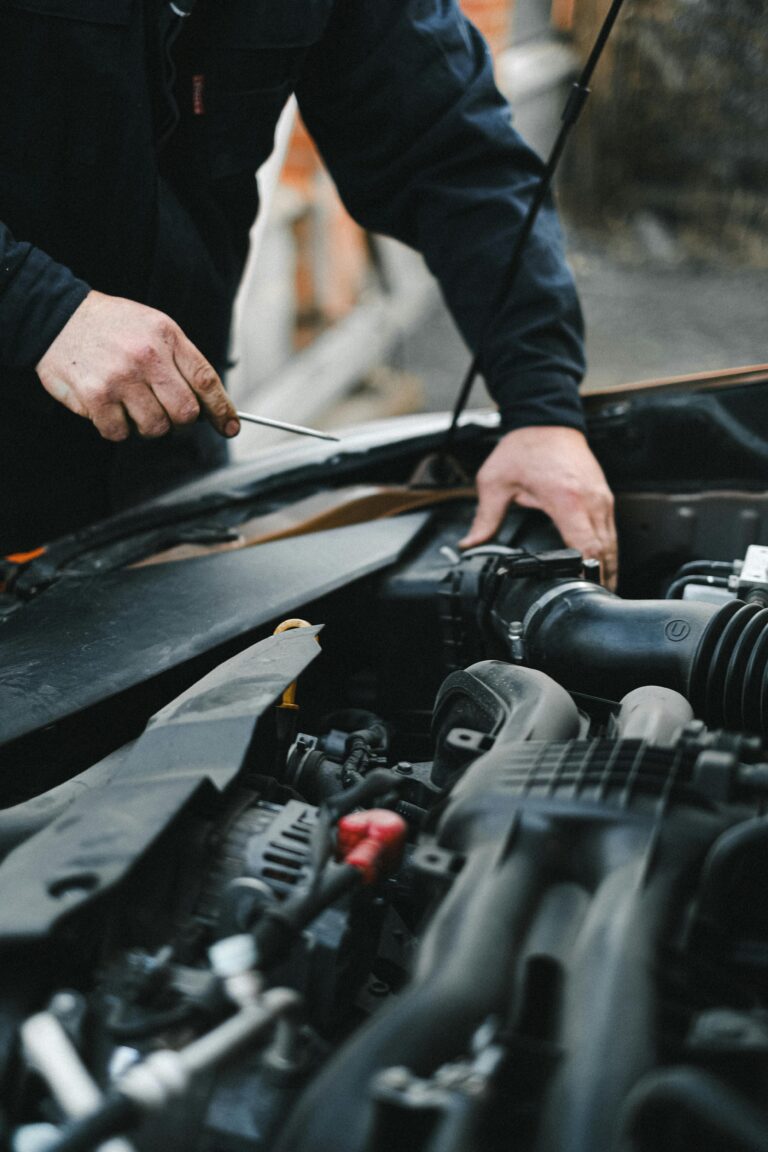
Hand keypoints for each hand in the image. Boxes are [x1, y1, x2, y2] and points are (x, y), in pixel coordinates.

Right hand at [36, 291, 239, 441]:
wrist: (57, 316)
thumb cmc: (111, 327)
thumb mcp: (154, 327)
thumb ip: (181, 361)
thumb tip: (209, 406)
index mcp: (166, 337)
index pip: (206, 381)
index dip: (222, 410)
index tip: (230, 427)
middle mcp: (147, 357)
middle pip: (185, 414)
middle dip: (179, 421)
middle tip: (165, 411)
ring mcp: (121, 378)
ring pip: (155, 428)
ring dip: (146, 425)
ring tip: (131, 403)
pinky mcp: (96, 397)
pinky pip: (120, 434)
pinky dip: (117, 428)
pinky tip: (110, 407)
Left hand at [459, 425, 617, 589]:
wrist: (546, 418)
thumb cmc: (525, 447)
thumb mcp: (496, 482)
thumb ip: (485, 517)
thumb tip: (470, 543)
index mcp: (567, 500)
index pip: (586, 547)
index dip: (587, 573)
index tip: (583, 591)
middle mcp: (591, 501)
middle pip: (605, 552)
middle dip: (602, 579)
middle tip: (593, 601)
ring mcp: (602, 498)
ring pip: (613, 543)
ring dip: (608, 567)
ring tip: (600, 591)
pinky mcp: (604, 496)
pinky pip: (610, 530)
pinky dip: (608, 550)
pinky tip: (601, 565)